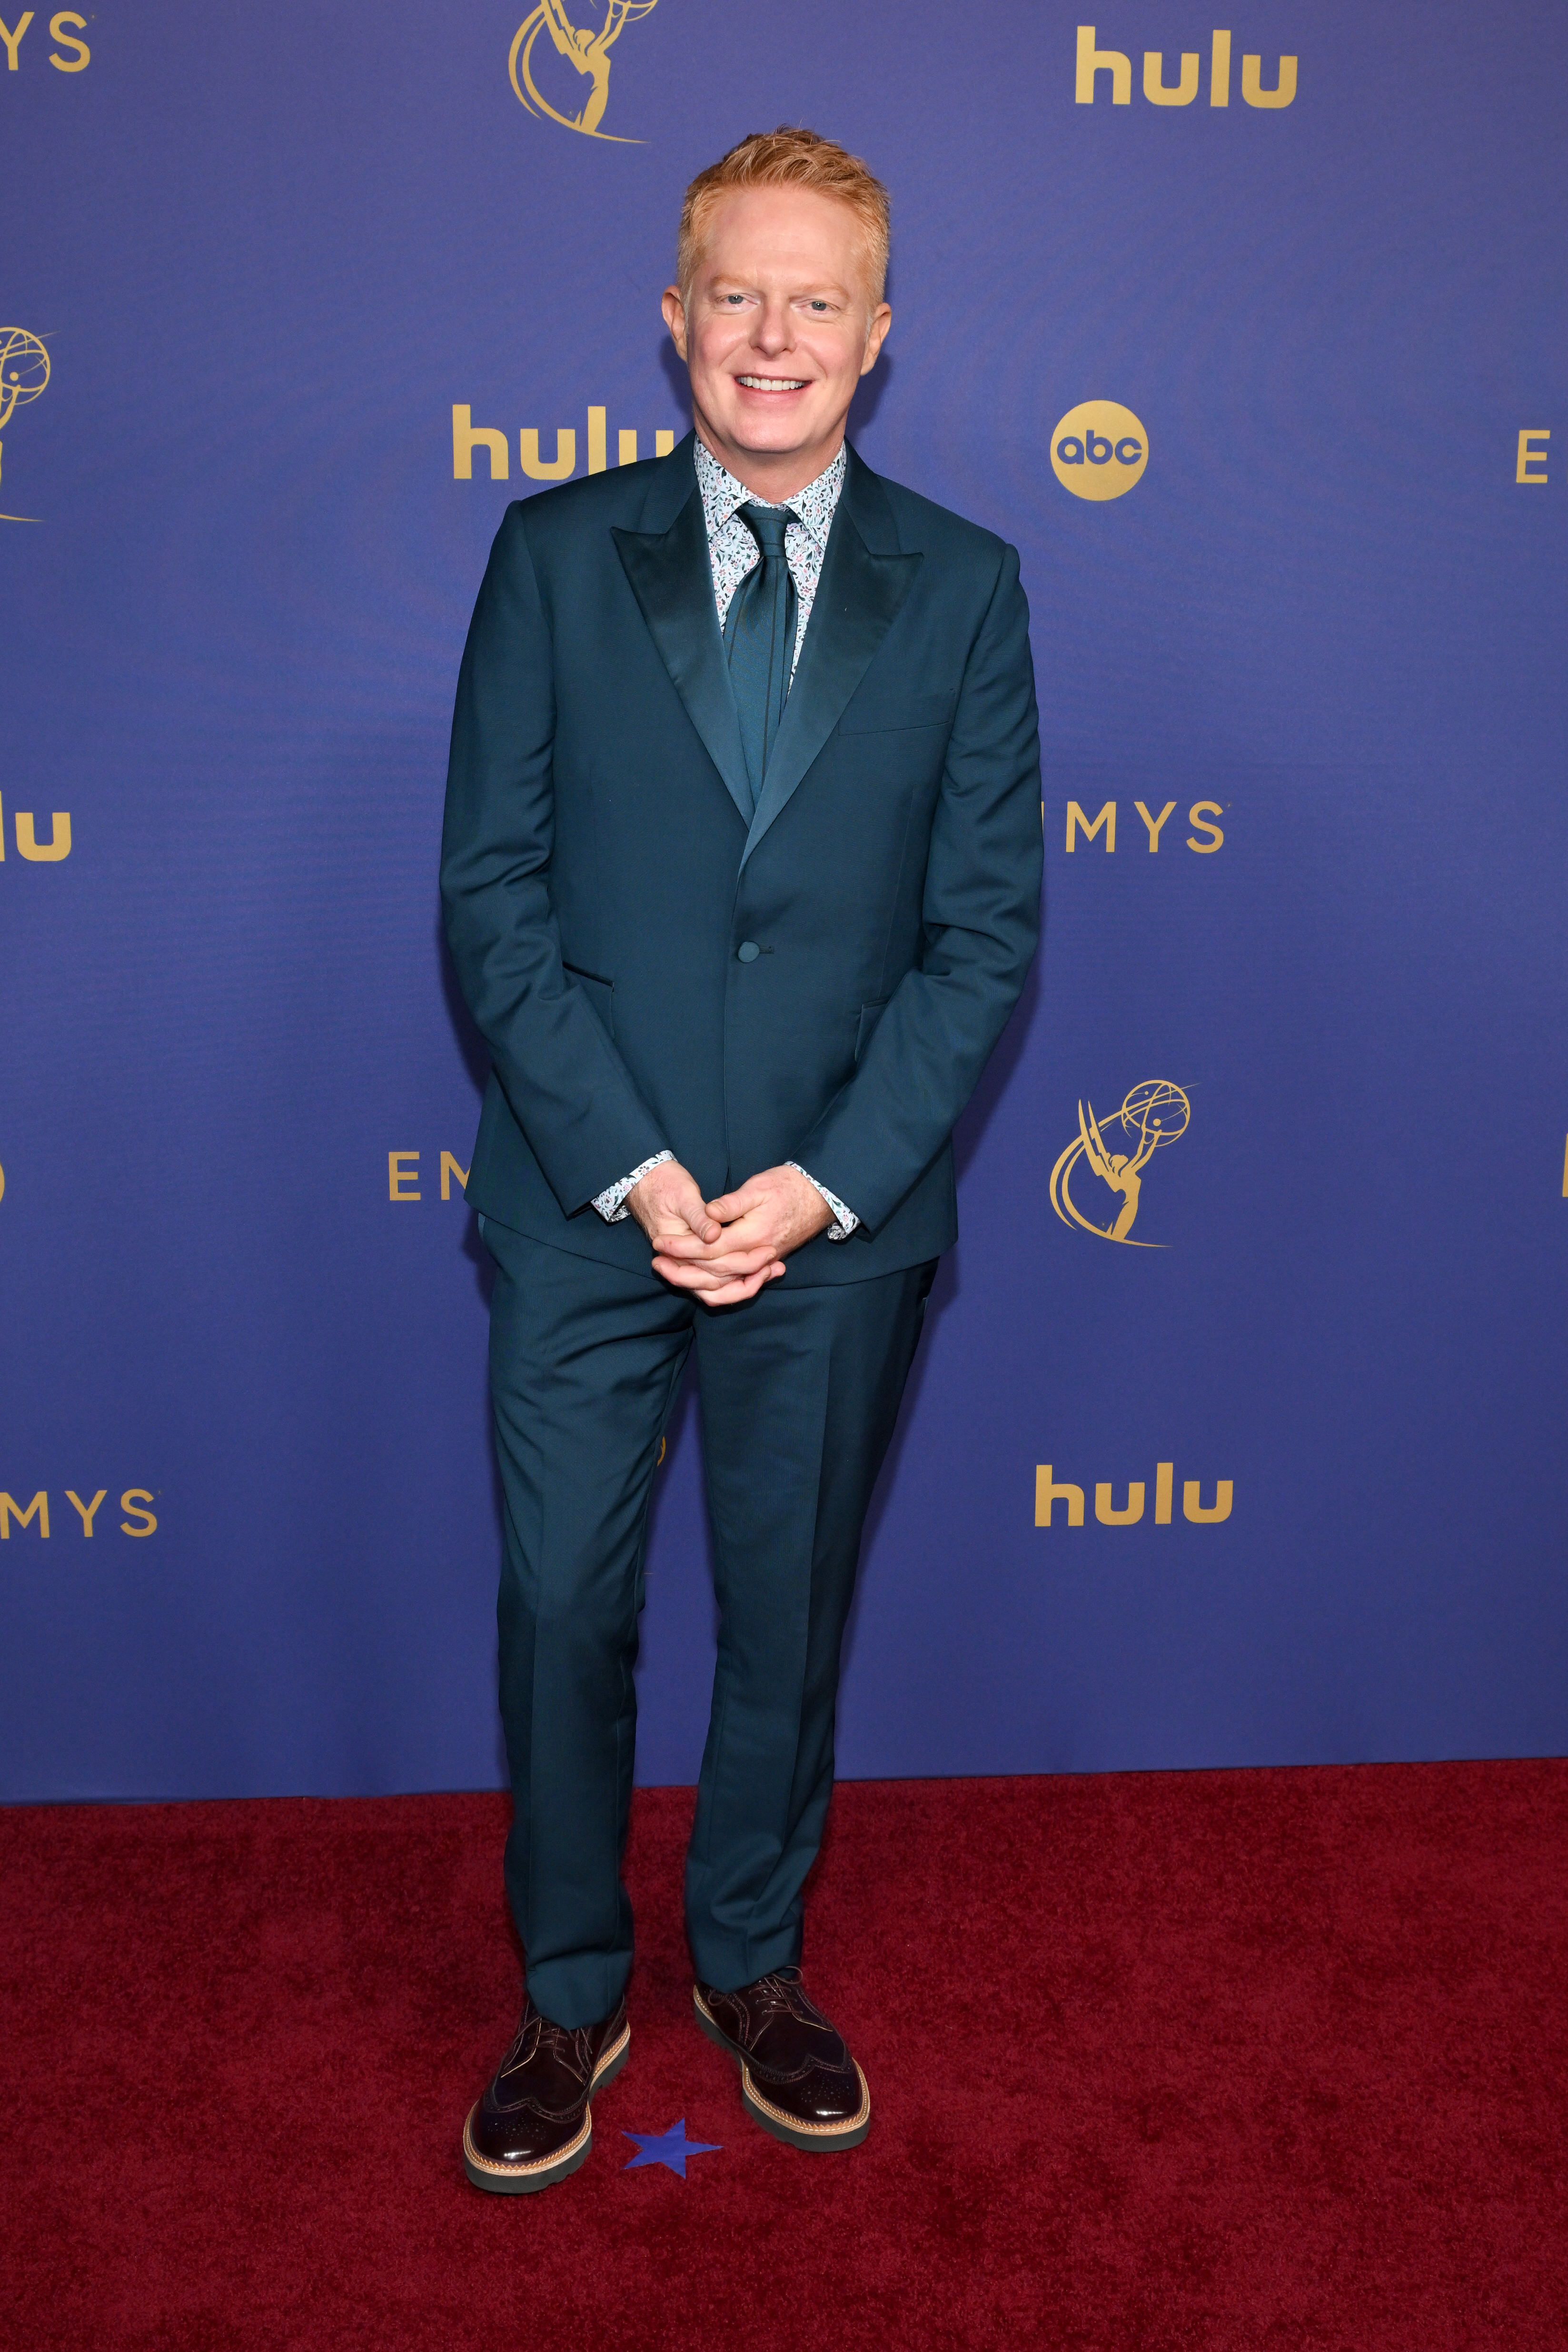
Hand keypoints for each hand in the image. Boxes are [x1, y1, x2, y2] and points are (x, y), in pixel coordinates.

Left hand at [651, 1164, 831, 1303]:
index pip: (709, 1249)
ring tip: (671, 1273)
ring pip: (725, 1286)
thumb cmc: (787, 1187)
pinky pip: (738, 1286)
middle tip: (656, 1262)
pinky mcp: (764, 1264)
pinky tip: (699, 1282)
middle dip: (681, 1270)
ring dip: (696, 1282)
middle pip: (713, 1273)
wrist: (818, 1197)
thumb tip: (708, 1214)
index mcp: (752, 1235)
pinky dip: (718, 1289)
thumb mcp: (758, 1187)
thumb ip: (732, 1203)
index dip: (681, 1247)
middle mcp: (756, 1255)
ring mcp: (762, 1263)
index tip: (658, 1243)